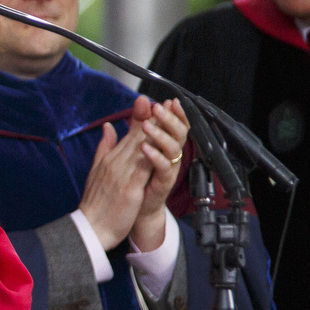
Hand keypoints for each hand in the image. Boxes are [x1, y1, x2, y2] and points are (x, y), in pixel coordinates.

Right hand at [76, 116, 155, 250]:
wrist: (90, 228)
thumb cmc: (95, 204)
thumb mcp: (96, 170)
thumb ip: (104, 147)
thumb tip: (109, 127)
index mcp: (110, 158)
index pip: (129, 133)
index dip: (141, 117)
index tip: (150, 102)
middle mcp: (116, 162)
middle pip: (137, 136)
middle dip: (151, 118)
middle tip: (162, 103)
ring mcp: (122, 174)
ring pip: (141, 148)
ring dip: (154, 132)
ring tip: (167, 117)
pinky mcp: (130, 188)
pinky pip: (144, 169)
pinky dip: (153, 155)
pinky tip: (163, 146)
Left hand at [128, 96, 188, 251]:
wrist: (131, 209)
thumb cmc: (133, 178)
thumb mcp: (132, 146)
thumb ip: (136, 125)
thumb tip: (139, 102)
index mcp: (163, 146)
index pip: (174, 125)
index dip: (174, 112)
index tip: (169, 100)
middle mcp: (169, 156)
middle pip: (179, 133)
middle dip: (170, 119)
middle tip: (159, 108)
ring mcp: (168, 169)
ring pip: (174, 148)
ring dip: (161, 135)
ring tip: (148, 126)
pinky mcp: (163, 183)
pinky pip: (164, 168)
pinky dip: (155, 157)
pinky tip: (145, 149)